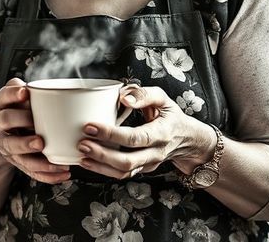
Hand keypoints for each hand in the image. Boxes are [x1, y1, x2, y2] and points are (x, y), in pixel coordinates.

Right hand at [0, 77, 70, 183]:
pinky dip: (47, 174)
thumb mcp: (18, 97)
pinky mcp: (16, 161)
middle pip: (5, 121)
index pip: (3, 97)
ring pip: (15, 150)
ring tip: (49, 154)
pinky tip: (63, 173)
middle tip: (39, 134)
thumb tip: (55, 92)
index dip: (13, 94)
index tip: (25, 92)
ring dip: (33, 154)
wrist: (4, 133)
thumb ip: (31, 91)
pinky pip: (30, 170)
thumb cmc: (17, 110)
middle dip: (21, 122)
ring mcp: (5, 144)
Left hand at [77, 85, 216, 178]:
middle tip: (82, 143)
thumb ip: (144, 94)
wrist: (187, 139)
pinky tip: (89, 162)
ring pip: (124, 172)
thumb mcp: (163, 98)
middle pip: (127, 161)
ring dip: (100, 166)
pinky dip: (104, 171)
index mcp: (162, 133)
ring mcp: (149, 164)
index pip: (135, 137)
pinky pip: (123, 175)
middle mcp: (156, 152)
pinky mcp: (142, 169)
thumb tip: (123, 97)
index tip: (91, 126)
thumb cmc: (172, 116)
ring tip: (81, 154)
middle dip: (102, 154)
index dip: (111, 134)